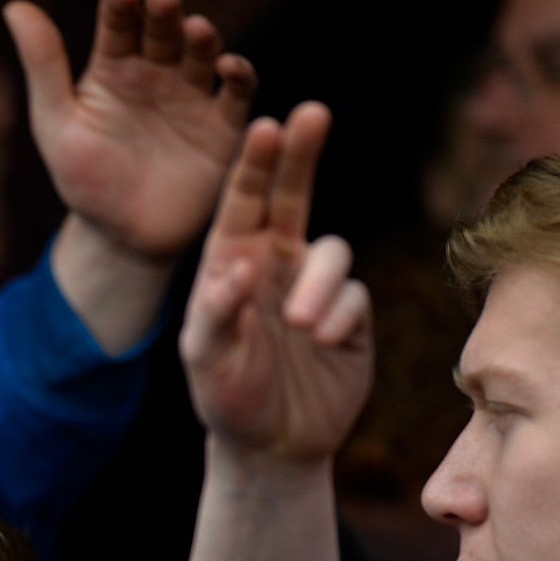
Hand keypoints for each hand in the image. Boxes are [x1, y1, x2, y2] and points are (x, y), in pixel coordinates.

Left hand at [8, 0, 256, 262]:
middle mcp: (157, 72)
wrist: (122, 238)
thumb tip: (14, 6)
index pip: (118, 25)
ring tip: (196, 29)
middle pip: (164, 31)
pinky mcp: (223, 124)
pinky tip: (229, 67)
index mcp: (115, 67)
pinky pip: (236, 93)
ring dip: (202, 39)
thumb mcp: (56, 125)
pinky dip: (238, 76)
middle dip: (164, 14)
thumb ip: (43, 66)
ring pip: (201, 54)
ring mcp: (192, 95)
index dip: (120, 8)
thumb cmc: (85, 180)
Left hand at [179, 103, 372, 465]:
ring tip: (300, 324)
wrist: (271, 447)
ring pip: (331, 252)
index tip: (264, 128)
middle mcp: (275, 264)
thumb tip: (239, 267)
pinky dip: (339, 316)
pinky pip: (354, 298)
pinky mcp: (351, 316)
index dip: (255, 166)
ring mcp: (315, 287)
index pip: (242, 204)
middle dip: (301, 156)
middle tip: (312, 114)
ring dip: (318, 283)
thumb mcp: (205, 359)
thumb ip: (214, 313)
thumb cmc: (226, 398)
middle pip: (293, 196)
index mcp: (231, 263)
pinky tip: (322, 343)